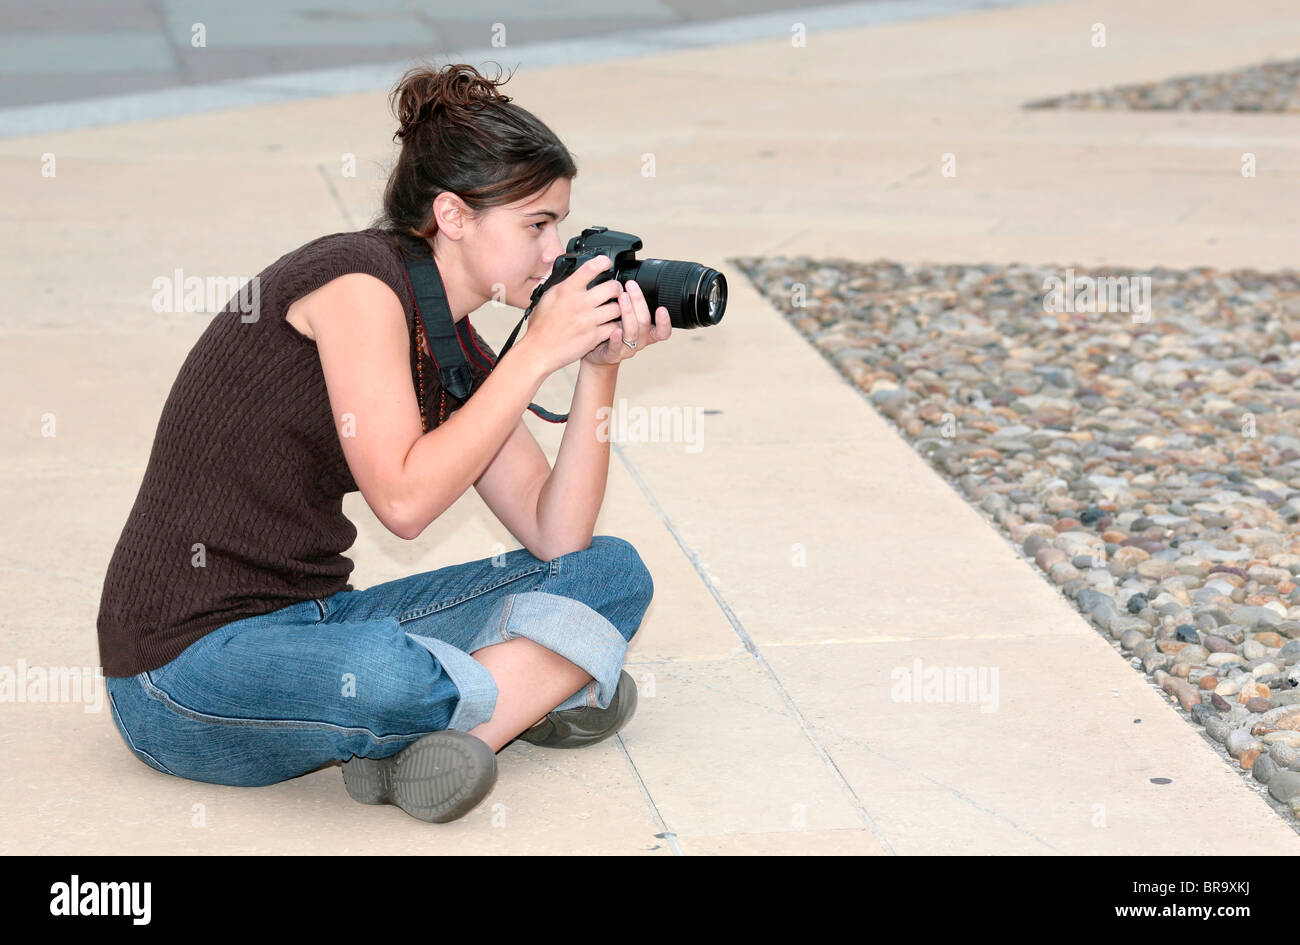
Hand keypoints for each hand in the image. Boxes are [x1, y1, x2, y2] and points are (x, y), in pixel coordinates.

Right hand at [522, 255, 628, 374]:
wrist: (538, 350)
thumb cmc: (541, 326)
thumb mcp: (547, 297)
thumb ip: (562, 286)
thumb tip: (573, 275)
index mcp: (566, 290)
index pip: (590, 268)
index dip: (603, 262)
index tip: (606, 263)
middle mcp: (579, 303)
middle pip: (611, 287)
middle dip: (616, 288)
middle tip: (615, 291)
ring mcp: (588, 320)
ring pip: (617, 308)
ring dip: (617, 308)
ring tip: (613, 310)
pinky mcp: (593, 336)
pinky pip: (614, 327)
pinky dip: (613, 326)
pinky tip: (608, 325)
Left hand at [581, 279, 671, 366]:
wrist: (598, 355)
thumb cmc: (613, 331)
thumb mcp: (627, 317)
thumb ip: (633, 304)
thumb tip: (632, 279)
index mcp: (647, 333)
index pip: (663, 331)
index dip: (665, 321)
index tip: (662, 308)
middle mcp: (640, 341)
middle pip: (645, 323)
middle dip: (639, 302)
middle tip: (631, 286)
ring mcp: (626, 349)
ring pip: (631, 333)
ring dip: (628, 313)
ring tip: (621, 298)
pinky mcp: (612, 355)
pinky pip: (615, 348)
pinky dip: (616, 338)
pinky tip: (614, 329)